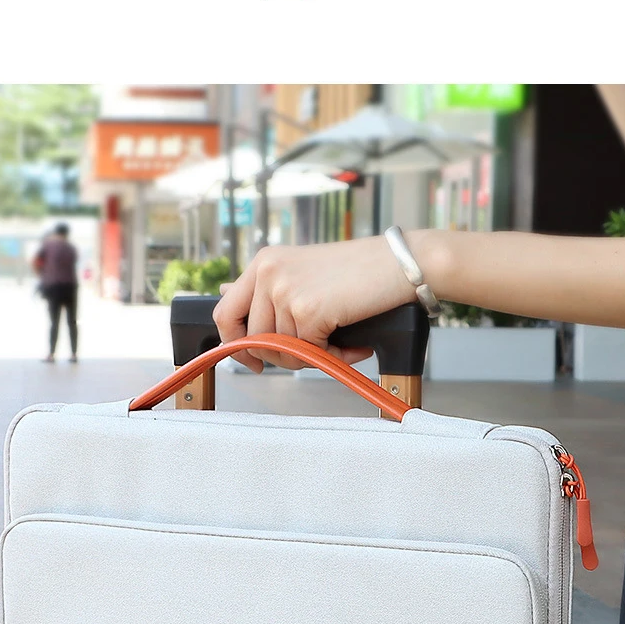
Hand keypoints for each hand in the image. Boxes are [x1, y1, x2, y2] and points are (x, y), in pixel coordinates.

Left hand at [213, 236, 416, 370]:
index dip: (235, 346)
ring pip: (281, 351)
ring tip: (341, 344)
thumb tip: (223, 294)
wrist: (401, 263)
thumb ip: (263, 288)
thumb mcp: (301, 271)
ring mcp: (284, 290)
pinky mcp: (306, 309)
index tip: (255, 361)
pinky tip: (354, 346)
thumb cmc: (360, 270)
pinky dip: (334, 358)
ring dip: (311, 359)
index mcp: (263, 262)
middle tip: (312, 355)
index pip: (224, 313)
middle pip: (252, 340)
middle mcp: (267, 272)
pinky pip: (308, 354)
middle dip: (281, 358)